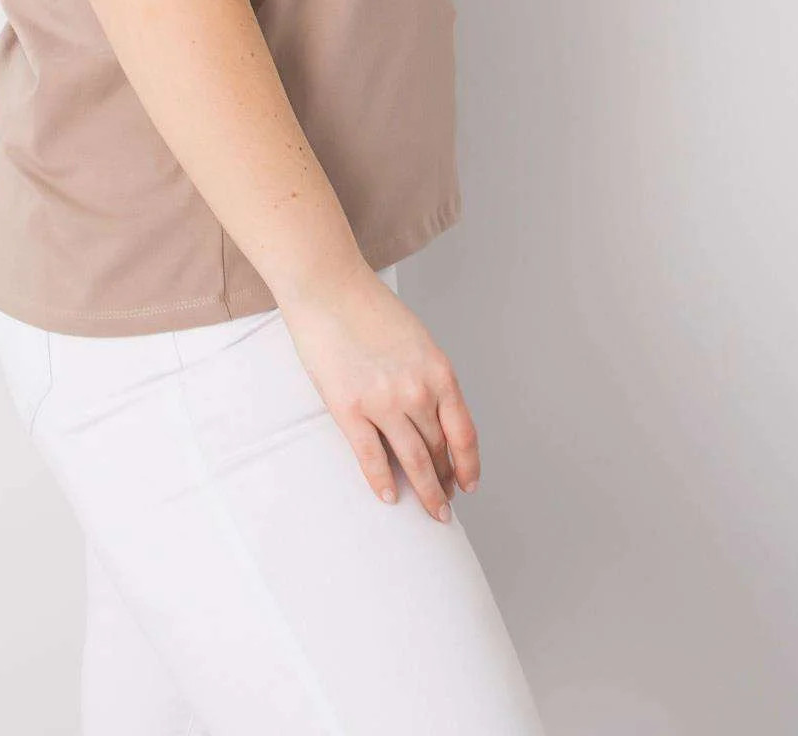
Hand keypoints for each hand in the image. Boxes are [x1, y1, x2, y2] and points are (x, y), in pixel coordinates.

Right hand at [279, 260, 478, 519]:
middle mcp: (417, 391)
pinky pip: (372, 457)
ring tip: (430, 510)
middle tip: (446, 502)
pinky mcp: (349, 409)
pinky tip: (388, 495)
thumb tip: (432, 416)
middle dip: (445, 480)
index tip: (469, 483)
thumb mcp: (416, 340)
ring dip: (424, 490)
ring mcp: (383, 403)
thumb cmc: (369, 307)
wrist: (328, 287)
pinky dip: (382, 481)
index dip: (469, 464)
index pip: (463, 433)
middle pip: (438, 450)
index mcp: (439, 371)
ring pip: (412, 461)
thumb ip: (428, 377)